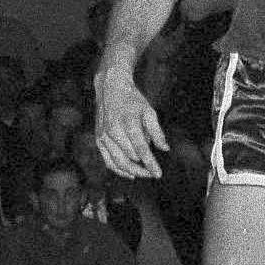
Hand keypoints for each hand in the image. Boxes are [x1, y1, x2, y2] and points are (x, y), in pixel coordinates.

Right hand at [94, 65, 166, 180]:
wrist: (110, 90)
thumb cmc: (133, 101)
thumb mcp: (149, 111)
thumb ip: (157, 131)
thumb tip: (165, 149)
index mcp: (127, 123)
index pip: (141, 149)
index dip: (150, 163)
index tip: (159, 174)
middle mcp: (113, 131)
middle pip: (129, 159)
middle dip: (142, 169)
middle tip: (154, 174)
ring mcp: (103, 137)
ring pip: (117, 162)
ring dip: (132, 172)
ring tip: (145, 174)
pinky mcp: (98, 140)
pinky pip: (108, 161)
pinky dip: (118, 170)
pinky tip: (130, 174)